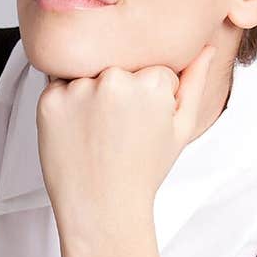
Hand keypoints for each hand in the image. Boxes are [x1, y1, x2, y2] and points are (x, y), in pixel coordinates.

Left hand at [36, 43, 216, 237]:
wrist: (102, 209)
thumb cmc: (144, 172)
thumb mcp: (180, 129)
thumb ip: (194, 82)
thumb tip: (207, 47)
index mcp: (152, 82)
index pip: (152, 68)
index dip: (149, 98)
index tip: (143, 125)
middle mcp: (114, 79)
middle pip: (119, 67)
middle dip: (119, 91)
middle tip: (119, 131)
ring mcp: (78, 89)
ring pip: (88, 74)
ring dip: (91, 95)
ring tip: (98, 134)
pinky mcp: (49, 101)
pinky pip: (59, 87)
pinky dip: (66, 106)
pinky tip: (77, 134)